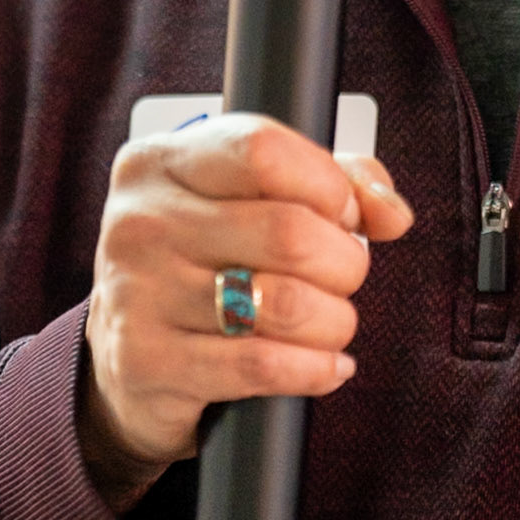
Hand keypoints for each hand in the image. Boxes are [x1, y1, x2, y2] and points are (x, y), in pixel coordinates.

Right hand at [78, 113, 413, 504]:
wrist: (129, 363)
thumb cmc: (204, 266)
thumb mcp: (254, 201)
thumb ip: (334, 181)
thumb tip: (391, 213)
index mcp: (160, 163)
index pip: (263, 150)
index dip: (327, 184)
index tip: (342, 214)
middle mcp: (140, 221)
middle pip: (288, 231)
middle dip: (344, 262)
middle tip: (342, 275)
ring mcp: (137, 294)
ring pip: (285, 304)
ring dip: (334, 321)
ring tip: (331, 323)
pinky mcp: (147, 364)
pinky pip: (263, 367)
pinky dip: (315, 369)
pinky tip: (325, 366)